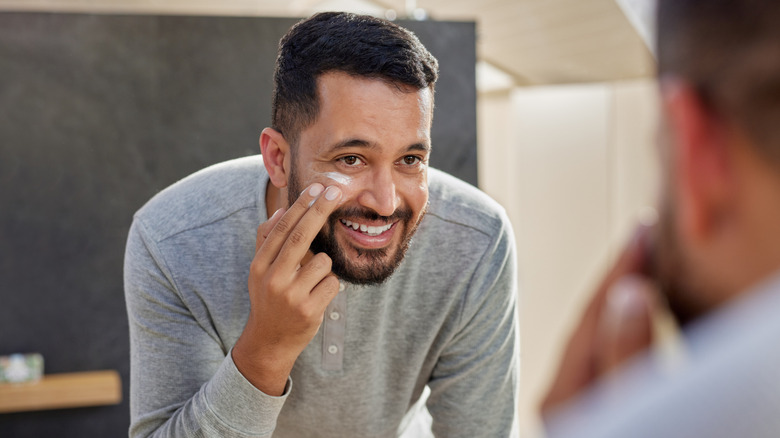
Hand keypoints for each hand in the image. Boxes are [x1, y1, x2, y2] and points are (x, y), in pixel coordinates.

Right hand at [233, 183, 342, 395]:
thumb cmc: (269, 298)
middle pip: (300, 237)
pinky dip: (330, 286)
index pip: (281, 228)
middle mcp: (273, 279)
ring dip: (324, 267)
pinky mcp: (309, 310)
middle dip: (319, 210)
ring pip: (322, 262)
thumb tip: (281, 209)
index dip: (300, 206)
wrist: (269, 342)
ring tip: (312, 282)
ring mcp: (291, 296)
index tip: (316, 188)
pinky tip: (317, 296)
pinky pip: (332, 283)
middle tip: (336, 191)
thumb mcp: (260, 271)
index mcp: (260, 265)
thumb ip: (267, 240)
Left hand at [540, 226, 657, 417]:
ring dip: (623, 301)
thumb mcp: (629, 409)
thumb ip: (626, 356)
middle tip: (643, 234)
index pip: (592, 315)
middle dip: (619, 277)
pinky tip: (639, 320)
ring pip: (600, 340)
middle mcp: (562, 398)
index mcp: (562, 395)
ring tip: (642, 265)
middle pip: (591, 323)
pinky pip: (610, 358)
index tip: (642, 229)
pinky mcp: (595, 415)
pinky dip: (627, 331)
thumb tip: (629, 293)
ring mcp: (576, 406)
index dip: (620, 270)